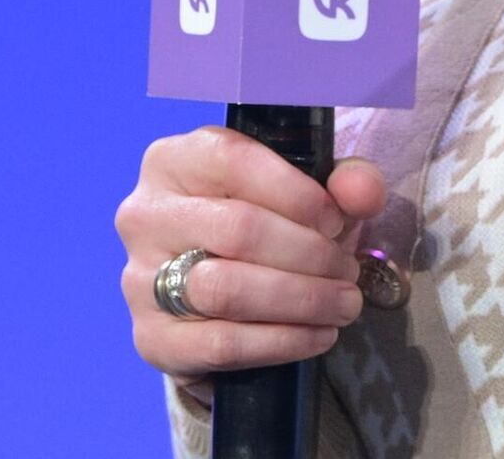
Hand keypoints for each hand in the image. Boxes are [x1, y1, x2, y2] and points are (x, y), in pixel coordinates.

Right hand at [116, 126, 388, 393]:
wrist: (218, 292)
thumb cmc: (264, 220)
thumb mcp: (303, 187)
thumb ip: (343, 180)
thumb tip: (364, 192)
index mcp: (174, 159)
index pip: (233, 161)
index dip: (296, 192)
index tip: (338, 220)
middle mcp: (146, 214)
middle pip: (238, 229)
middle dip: (309, 253)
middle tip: (348, 271)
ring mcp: (140, 279)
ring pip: (228, 288)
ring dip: (300, 299)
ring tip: (343, 303)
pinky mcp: (151, 338)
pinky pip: (221, 344)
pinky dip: (280, 342)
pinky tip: (317, 335)